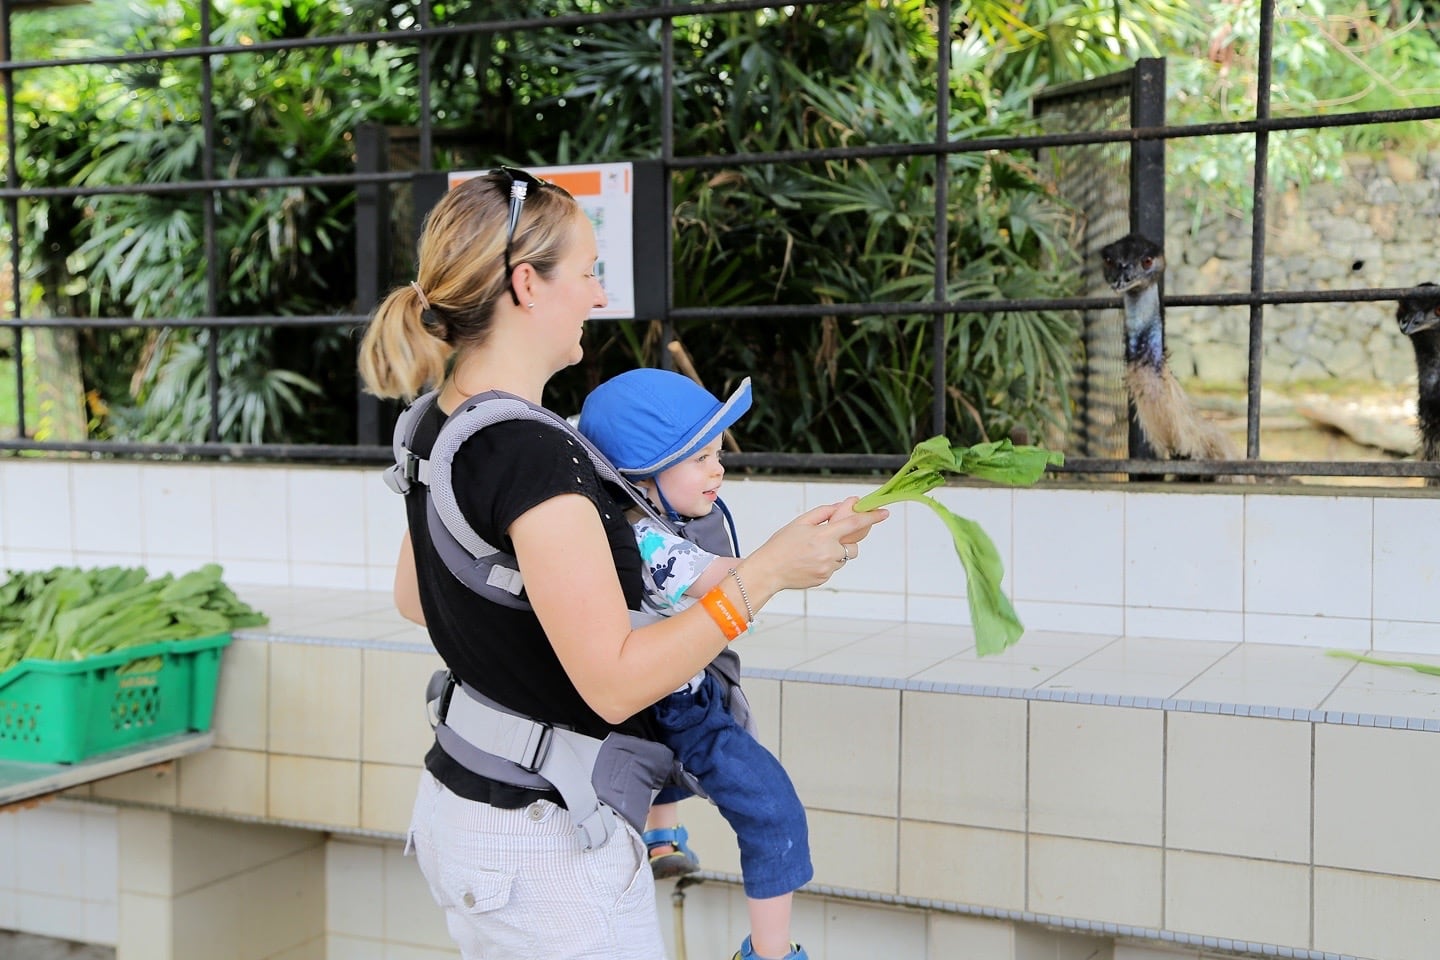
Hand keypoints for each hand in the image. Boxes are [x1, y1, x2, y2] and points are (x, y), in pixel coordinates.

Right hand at [748, 497, 889, 590]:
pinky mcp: (825, 579)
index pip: (854, 524)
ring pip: (843, 558)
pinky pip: (833, 568)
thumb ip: (823, 513)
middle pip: (853, 546)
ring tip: (812, 552)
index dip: (871, 518)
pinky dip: (826, 562)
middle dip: (847, 541)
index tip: (885, 513)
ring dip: (835, 552)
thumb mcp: (800, 523)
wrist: (768, 571)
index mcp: (823, 535)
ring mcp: (828, 568)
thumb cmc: (781, 545)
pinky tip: (808, 561)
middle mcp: (829, 553)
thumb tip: (842, 506)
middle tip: (831, 538)